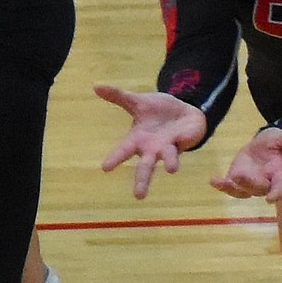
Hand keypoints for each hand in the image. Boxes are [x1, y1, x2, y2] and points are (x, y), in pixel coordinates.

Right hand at [97, 83, 206, 198]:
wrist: (183, 109)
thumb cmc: (157, 112)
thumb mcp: (137, 101)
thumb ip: (118, 96)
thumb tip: (96, 86)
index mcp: (138, 139)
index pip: (124, 150)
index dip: (115, 158)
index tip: (105, 168)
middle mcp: (153, 148)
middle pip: (146, 167)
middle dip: (142, 181)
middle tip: (138, 196)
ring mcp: (170, 147)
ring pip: (169, 158)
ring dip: (171, 162)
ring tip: (171, 169)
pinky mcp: (185, 142)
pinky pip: (185, 141)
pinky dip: (184, 139)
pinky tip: (183, 138)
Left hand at [211, 126, 281, 203]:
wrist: (265, 146)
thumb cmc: (278, 143)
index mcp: (280, 174)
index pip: (280, 186)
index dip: (276, 193)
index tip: (271, 199)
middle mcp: (266, 183)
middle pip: (258, 188)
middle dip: (248, 183)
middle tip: (238, 175)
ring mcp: (250, 183)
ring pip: (242, 191)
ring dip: (232, 188)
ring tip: (222, 182)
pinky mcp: (237, 180)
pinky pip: (229, 186)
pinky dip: (221, 185)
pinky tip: (213, 181)